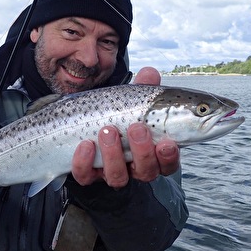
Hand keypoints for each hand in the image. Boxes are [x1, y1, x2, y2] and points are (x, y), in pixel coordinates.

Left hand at [70, 67, 179, 188]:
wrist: (81, 126)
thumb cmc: (118, 113)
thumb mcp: (132, 100)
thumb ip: (143, 88)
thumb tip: (150, 73)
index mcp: (152, 152)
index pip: (168, 163)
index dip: (169, 157)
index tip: (167, 143)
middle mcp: (134, 167)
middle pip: (146, 171)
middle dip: (143, 151)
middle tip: (136, 128)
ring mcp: (110, 172)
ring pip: (117, 176)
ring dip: (114, 154)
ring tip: (107, 130)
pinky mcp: (86, 174)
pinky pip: (85, 176)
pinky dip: (84, 162)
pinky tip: (85, 144)